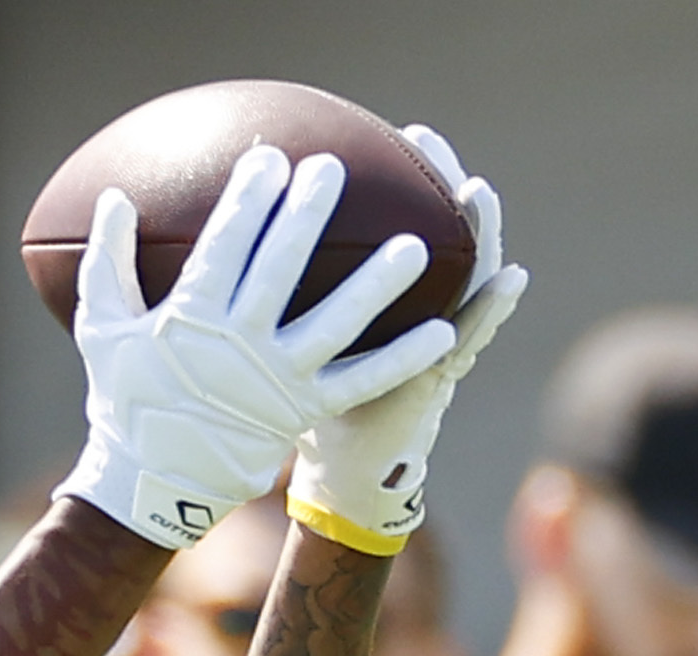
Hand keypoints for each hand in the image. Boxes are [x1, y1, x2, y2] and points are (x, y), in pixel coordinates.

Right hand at [56, 145, 455, 549]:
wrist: (154, 481)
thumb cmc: (126, 398)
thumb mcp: (102, 328)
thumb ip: (107, 261)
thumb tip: (112, 199)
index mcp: (190, 319)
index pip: (225, 245)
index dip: (248, 199)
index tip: (270, 157)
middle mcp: (239, 345)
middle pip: (282, 267)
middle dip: (308, 213)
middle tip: (333, 168)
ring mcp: (278, 379)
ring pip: (336, 323)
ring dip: (376, 285)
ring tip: (414, 245)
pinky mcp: (306, 410)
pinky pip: (361, 381)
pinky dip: (402, 360)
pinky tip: (442, 332)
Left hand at [286, 127, 528, 555]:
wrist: (331, 478)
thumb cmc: (287, 409)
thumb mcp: (264, 346)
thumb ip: (246, 300)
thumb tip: (185, 253)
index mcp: (358, 302)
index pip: (374, 227)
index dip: (376, 183)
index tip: (360, 134)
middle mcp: (400, 312)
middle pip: (421, 232)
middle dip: (425, 182)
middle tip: (420, 136)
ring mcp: (425, 342)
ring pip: (460, 274)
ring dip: (473, 234)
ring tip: (476, 192)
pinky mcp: (433, 379)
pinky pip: (470, 338)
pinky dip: (493, 308)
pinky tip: (512, 277)